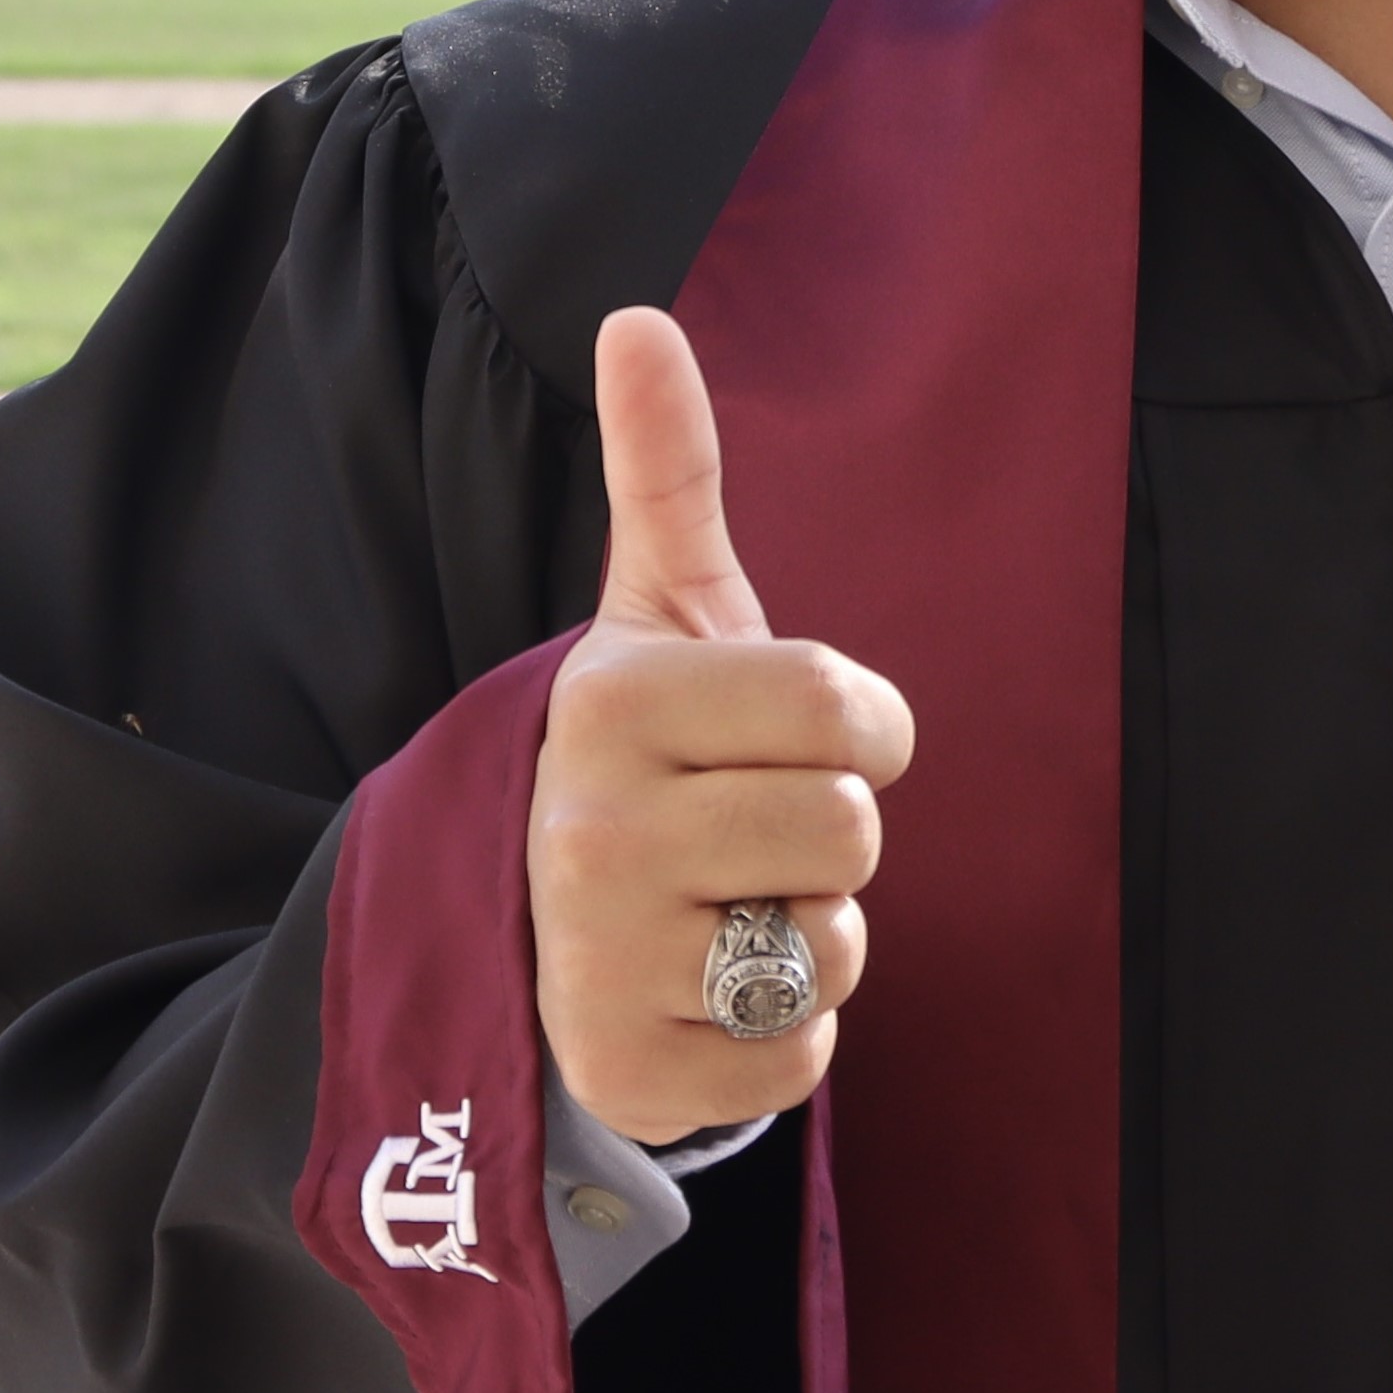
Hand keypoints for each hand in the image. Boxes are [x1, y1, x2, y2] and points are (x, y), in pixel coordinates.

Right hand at [529, 307, 915, 1145]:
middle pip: (851, 828)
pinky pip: (804, 1056)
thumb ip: (665, 470)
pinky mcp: (632, 1077)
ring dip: (808, 934)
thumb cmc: (641, 756)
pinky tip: (707, 991)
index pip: (845, 710)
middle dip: (826, 832)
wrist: (527, 932)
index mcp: (611, 706)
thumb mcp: (656, 613)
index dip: (864, 725)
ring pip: (832, 945)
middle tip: (745, 828)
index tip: (809, 733)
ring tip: (721, 907)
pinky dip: (781, 1033)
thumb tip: (638, 315)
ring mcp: (602, 963)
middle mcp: (590, 834)